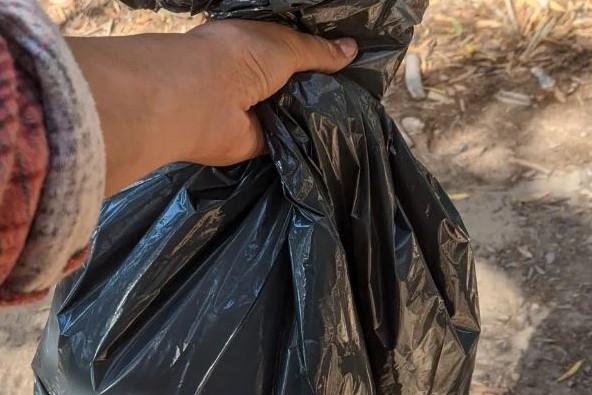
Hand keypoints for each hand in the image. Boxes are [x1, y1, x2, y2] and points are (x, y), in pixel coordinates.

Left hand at [67, 20, 356, 194]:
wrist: (201, 99)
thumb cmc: (239, 57)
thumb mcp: (286, 45)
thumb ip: (318, 51)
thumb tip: (351, 50)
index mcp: (257, 47)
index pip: (294, 52)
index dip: (320, 58)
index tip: (351, 66)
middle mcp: (255, 79)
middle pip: (295, 85)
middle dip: (321, 89)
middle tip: (359, 95)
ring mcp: (255, 111)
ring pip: (293, 113)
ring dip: (315, 116)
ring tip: (353, 118)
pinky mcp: (256, 141)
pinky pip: (288, 141)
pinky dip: (306, 142)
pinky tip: (333, 142)